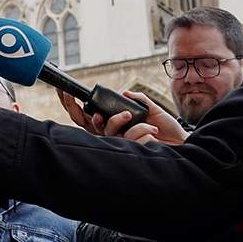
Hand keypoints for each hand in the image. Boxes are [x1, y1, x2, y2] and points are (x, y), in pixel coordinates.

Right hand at [57, 88, 186, 144]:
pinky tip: (153, 130)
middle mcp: (110, 134)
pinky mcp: (129, 151)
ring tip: (131, 115)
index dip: (71, 103)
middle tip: (80, 101)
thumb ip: (136, 99)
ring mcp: (118, 143)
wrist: (179, 143)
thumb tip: (123, 92)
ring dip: (118, 120)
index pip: (85, 113)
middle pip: (85, 123)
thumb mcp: (149, 108)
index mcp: (110, 122)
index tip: (63, 90)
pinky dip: (142, 130)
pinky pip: (129, 137)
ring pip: (107, 129)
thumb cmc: (164, 128)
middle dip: (80, 110)